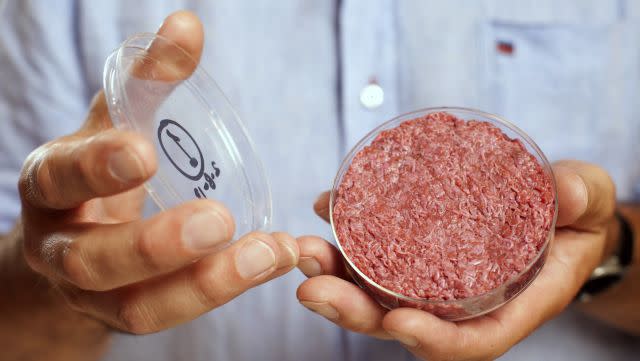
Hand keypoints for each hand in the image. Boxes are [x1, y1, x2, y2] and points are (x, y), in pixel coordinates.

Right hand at [16, 11, 297, 334]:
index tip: (144, 151)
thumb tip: (187, 25)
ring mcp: (92, 294)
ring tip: (270, 252)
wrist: (69, 241)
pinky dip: (224, 292)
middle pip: (93, 261)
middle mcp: (60, 247)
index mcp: (52, 186)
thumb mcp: (115, 123)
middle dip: (155, 245)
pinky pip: (171, 317)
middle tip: (219, 220)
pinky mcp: (128, 316)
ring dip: (208, 284)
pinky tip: (272, 260)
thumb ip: (147, 80)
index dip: (97, 167)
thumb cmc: (97, 173)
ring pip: (138, 308)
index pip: (61, 177)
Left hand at [296, 161, 616, 359]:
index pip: (469, 340)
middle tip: (314, 288)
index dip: (433, 339)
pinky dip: (346, 235)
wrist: (557, 210)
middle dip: (355, 311)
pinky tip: (324, 207)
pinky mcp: (417, 250)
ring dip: (334, 276)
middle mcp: (463, 301)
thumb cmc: (576, 217)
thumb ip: (582, 198)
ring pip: (377, 291)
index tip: (397, 323)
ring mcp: (434, 278)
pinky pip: (375, 253)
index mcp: (509, 304)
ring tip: (304, 251)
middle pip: (404, 321)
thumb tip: (568, 194)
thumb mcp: (589, 203)